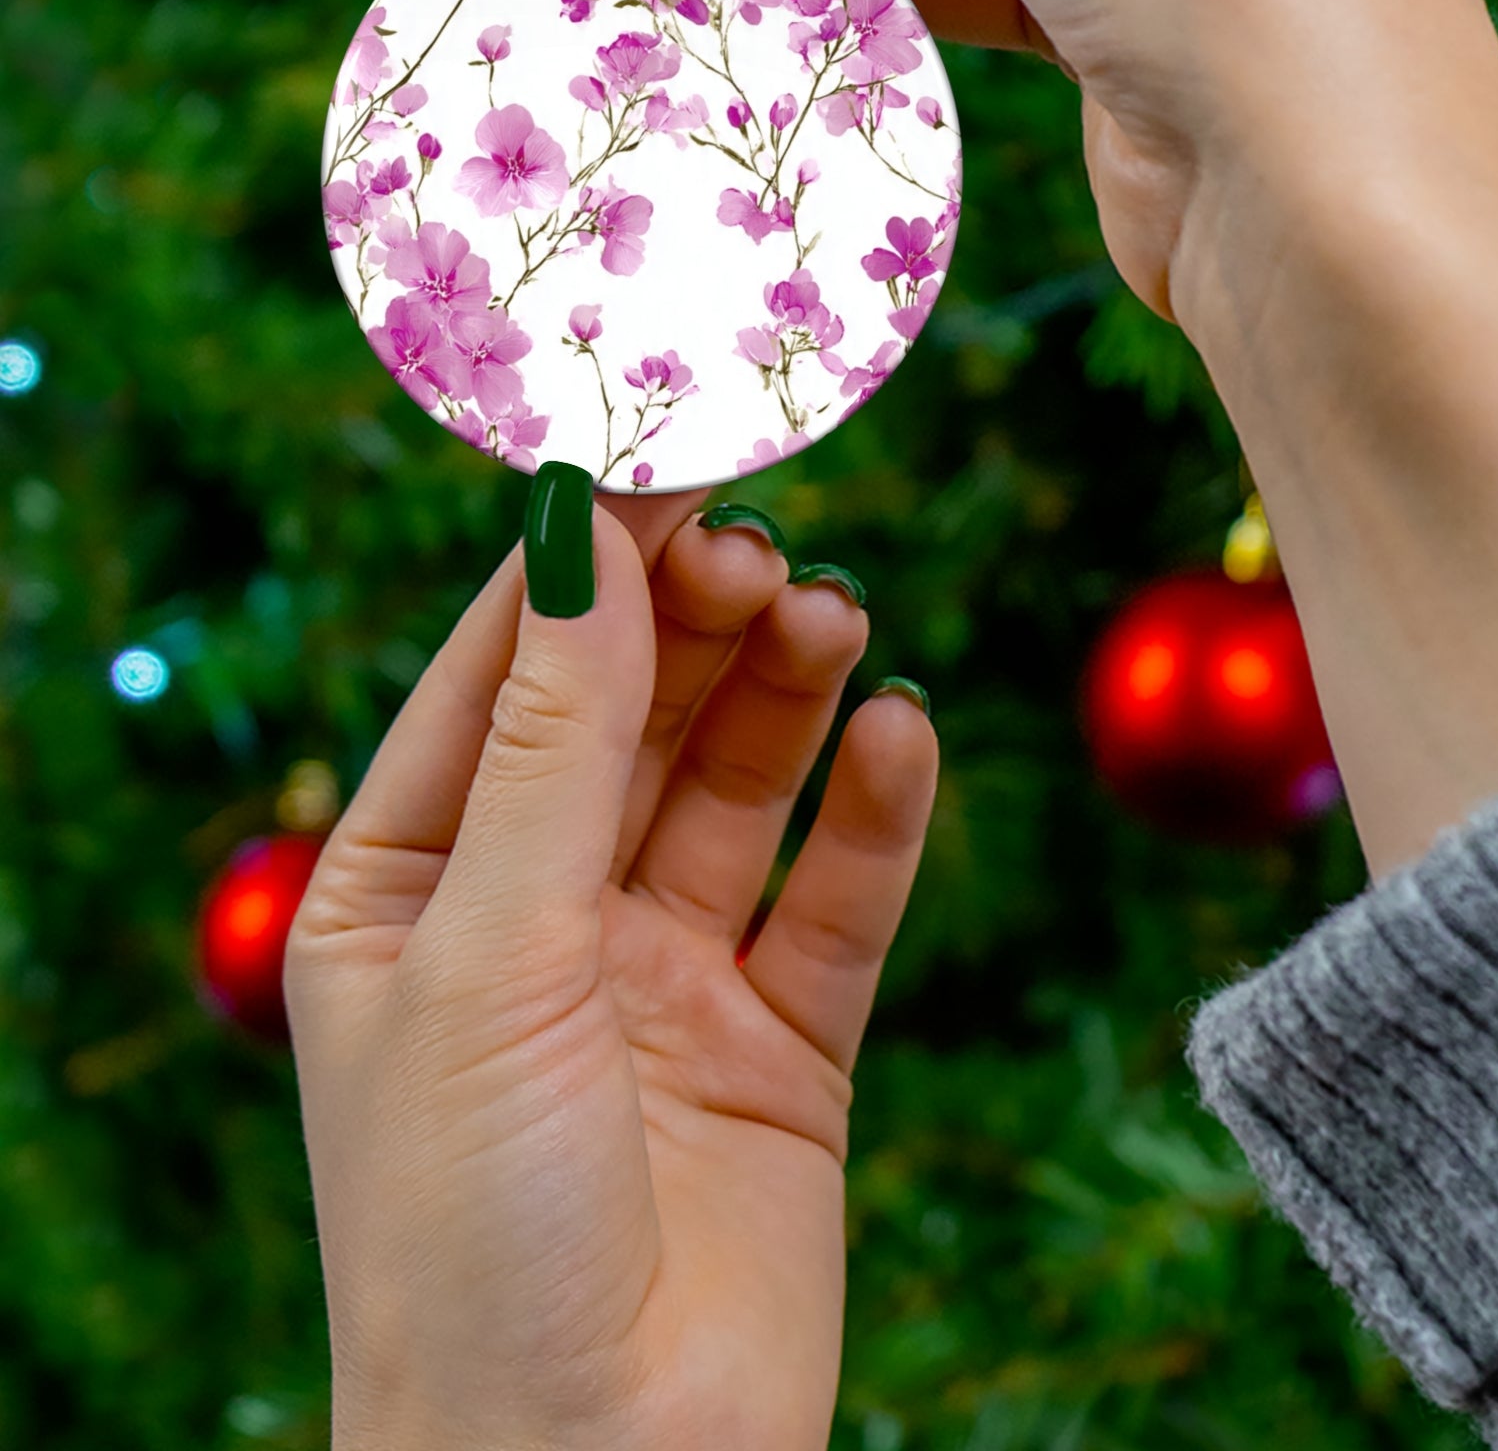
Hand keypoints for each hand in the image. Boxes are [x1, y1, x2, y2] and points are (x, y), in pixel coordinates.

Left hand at [286, 493, 937, 1450]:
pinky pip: (837, 898)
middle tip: (763, 548)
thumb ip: (555, 742)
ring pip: (739, 786)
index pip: (502, 674)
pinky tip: (900, 736)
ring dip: (786, 693)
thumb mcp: (491, 956)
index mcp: (410, 892)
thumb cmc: (470, 1235)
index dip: (583, 560)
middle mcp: (538, 921)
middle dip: (694, 622)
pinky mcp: (782, 1047)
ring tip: (832, 618)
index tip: (667, 449)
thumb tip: (583, 532)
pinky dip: (874, 813)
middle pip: (633, 714)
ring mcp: (664, 980)